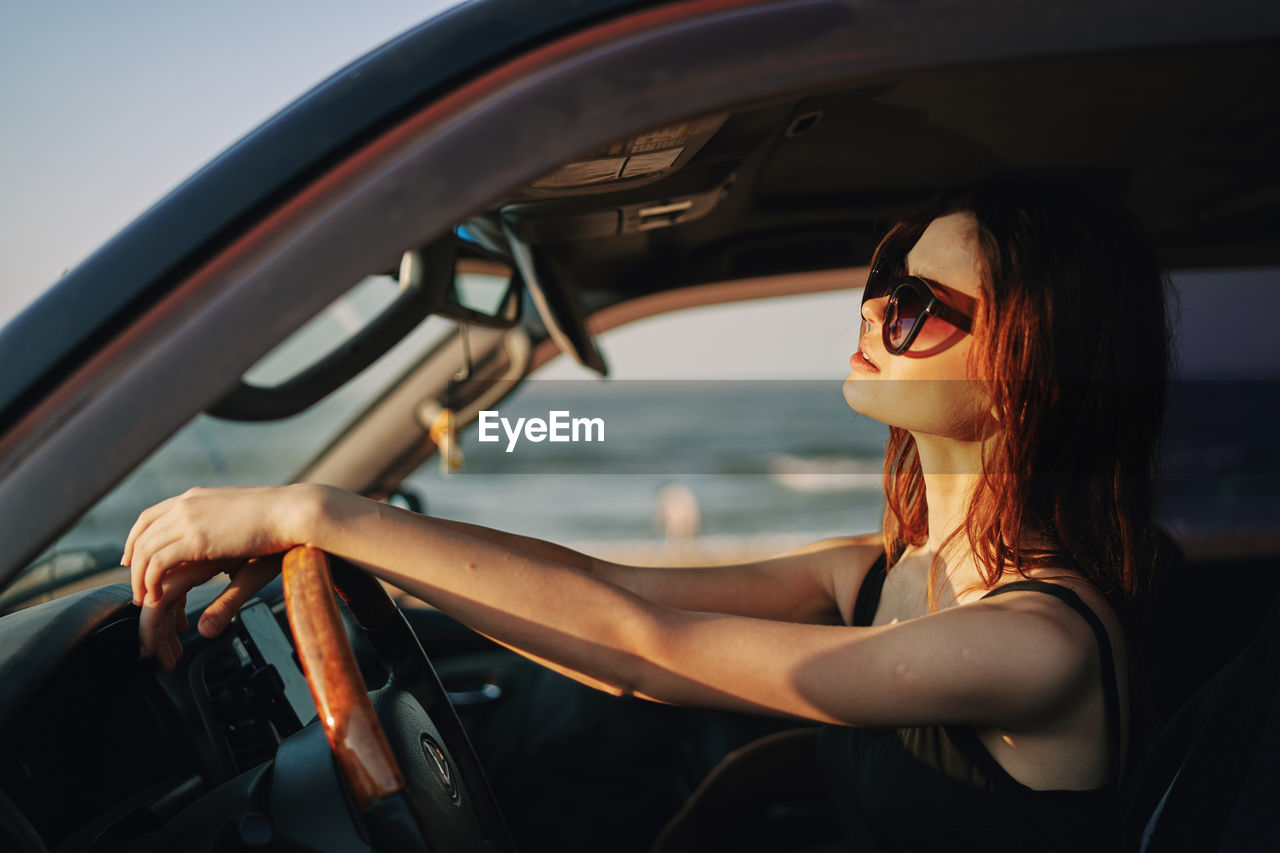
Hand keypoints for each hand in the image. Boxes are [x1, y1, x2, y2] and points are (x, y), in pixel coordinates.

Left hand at [124, 484, 316, 668]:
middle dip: (134, 563)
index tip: (131, 559)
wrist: (294, 512)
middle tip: (136, 589)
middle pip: (142, 534)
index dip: (135, 539)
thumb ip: (222, 537)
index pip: (150, 516)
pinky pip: (157, 562)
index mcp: (198, 498)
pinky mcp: (196, 538)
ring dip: (140, 578)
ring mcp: (189, 519)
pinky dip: (151, 581)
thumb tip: (221, 555)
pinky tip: (156, 597)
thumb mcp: (240, 528)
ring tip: (145, 601)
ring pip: (145, 550)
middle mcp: (187, 504)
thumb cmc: (279, 522)